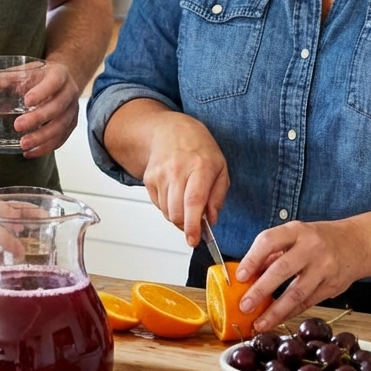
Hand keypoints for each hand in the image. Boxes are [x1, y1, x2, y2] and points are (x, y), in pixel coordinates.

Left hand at [0, 61, 79, 157]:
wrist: (61, 79)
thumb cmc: (38, 75)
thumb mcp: (22, 71)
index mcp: (58, 74)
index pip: (53, 83)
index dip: (42, 92)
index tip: (26, 101)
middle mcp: (69, 92)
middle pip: (57, 107)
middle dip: (38, 118)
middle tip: (18, 126)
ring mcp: (72, 110)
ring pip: (61, 126)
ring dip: (42, 138)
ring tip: (23, 145)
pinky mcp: (70, 124)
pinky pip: (61, 139)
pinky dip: (46, 147)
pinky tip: (30, 152)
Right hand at [141, 112, 229, 246]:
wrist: (171, 130)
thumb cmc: (199, 149)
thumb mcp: (221, 168)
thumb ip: (218, 196)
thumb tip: (211, 220)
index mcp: (200, 167)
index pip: (194, 202)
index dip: (193, 226)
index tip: (194, 240)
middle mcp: (177, 170)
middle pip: (177, 212)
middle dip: (186, 226)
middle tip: (195, 225)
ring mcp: (160, 174)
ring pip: (167, 212)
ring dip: (178, 216)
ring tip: (186, 203)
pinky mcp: (149, 178)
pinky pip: (158, 205)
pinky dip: (168, 207)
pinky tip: (175, 193)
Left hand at [234, 219, 367, 330]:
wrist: (357, 243)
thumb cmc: (317, 239)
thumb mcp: (294, 235)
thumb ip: (272, 252)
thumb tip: (246, 274)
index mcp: (296, 230)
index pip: (269, 241)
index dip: (252, 259)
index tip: (239, 276)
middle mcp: (311, 248)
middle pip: (282, 269)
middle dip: (261, 290)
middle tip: (244, 305)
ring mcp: (324, 268)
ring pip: (297, 292)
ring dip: (275, 311)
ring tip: (259, 323)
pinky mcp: (332, 286)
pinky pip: (308, 303)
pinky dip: (290, 313)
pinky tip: (277, 320)